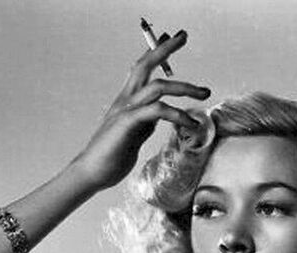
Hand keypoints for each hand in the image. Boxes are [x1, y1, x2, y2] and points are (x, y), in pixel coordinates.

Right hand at [71, 30, 210, 191]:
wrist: (93, 172)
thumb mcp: (134, 133)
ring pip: (158, 86)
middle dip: (165, 48)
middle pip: (145, 64)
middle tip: (183, 35)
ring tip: (204, 93)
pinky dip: (178, 115)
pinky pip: (157, 111)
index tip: (169, 37)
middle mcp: (125, 99)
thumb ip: (146, 121)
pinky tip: (191, 124)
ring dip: (184, 87)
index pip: (141, 67)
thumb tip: (159, 115)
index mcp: (127, 100)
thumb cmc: (112, 156)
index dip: (155, 50)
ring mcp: (126, 110)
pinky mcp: (129, 124)